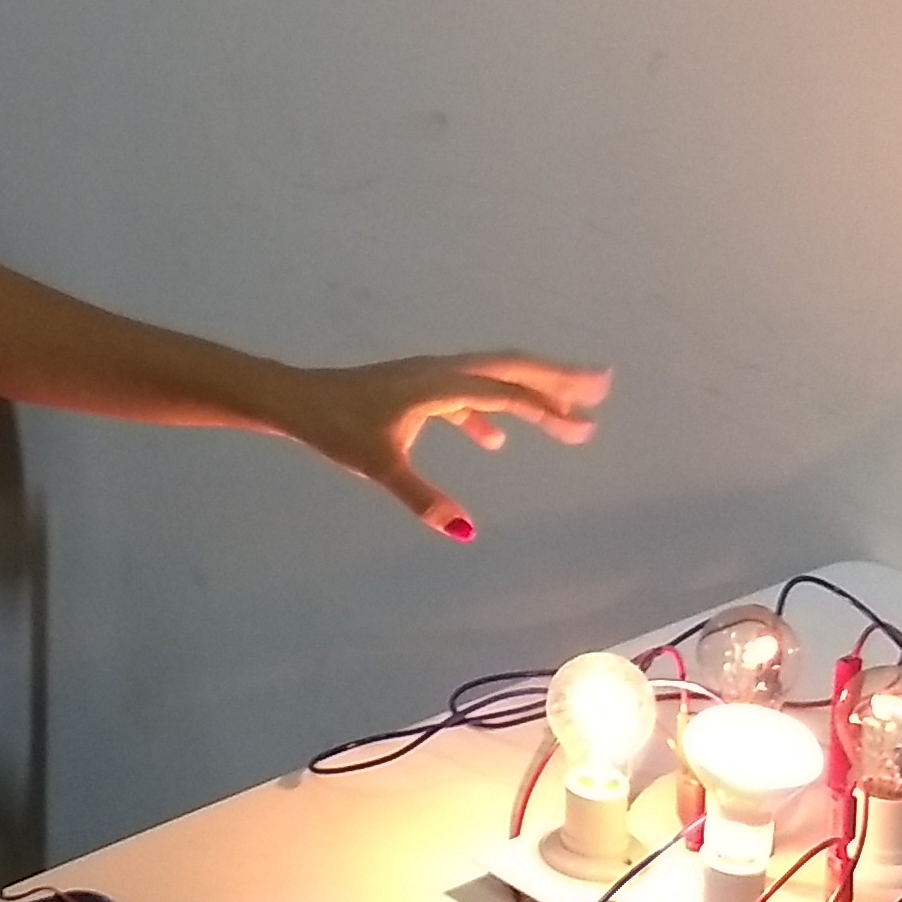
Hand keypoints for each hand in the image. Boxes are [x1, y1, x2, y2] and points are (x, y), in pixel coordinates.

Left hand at [276, 353, 608, 539]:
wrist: (297, 399)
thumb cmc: (336, 428)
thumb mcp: (381, 467)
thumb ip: (424, 499)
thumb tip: (466, 532)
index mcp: (441, 385)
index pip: (507, 395)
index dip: (549, 411)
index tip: (586, 428)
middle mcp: (443, 371)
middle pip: (512, 369)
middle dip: (559, 378)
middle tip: (604, 384)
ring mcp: (430, 376)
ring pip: (492, 377)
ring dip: (531, 390)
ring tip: (568, 410)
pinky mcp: (416, 388)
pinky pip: (466, 394)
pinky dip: (488, 412)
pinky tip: (496, 443)